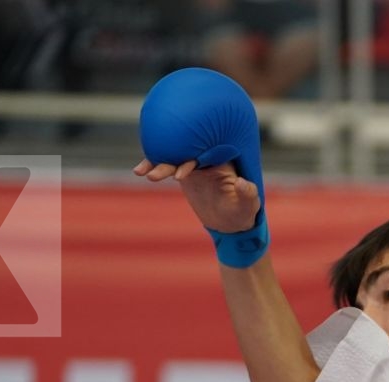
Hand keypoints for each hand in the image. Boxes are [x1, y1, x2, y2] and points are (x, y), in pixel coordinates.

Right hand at [133, 158, 260, 234]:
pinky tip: (140, 171)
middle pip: (184, 151)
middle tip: (154, 173)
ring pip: (173, 158)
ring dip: (157, 163)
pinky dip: (154, 168)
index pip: (205, 152)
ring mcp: (194, 164)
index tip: (181, 175)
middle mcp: (207, 157)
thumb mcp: (249, 204)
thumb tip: (243, 183)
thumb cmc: (244, 211)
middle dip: (168, 159)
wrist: (230, 223)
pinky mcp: (185, 173)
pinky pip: (167, 166)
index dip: (192, 160)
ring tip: (142, 173)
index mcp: (223, 159)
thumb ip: (248, 194)